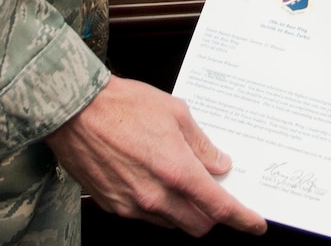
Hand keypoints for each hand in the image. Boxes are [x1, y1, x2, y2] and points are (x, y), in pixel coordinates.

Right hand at [47, 77, 265, 235]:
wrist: (75, 111)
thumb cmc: (122, 105)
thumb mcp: (175, 113)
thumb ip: (202, 144)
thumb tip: (219, 164)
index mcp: (177, 171)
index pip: (219, 208)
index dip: (242, 219)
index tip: (255, 223)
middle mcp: (156, 196)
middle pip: (198, 225)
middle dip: (212, 215)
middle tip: (215, 194)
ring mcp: (133, 206)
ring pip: (173, 224)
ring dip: (184, 211)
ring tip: (179, 181)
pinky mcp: (114, 207)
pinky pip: (146, 217)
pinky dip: (158, 206)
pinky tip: (153, 180)